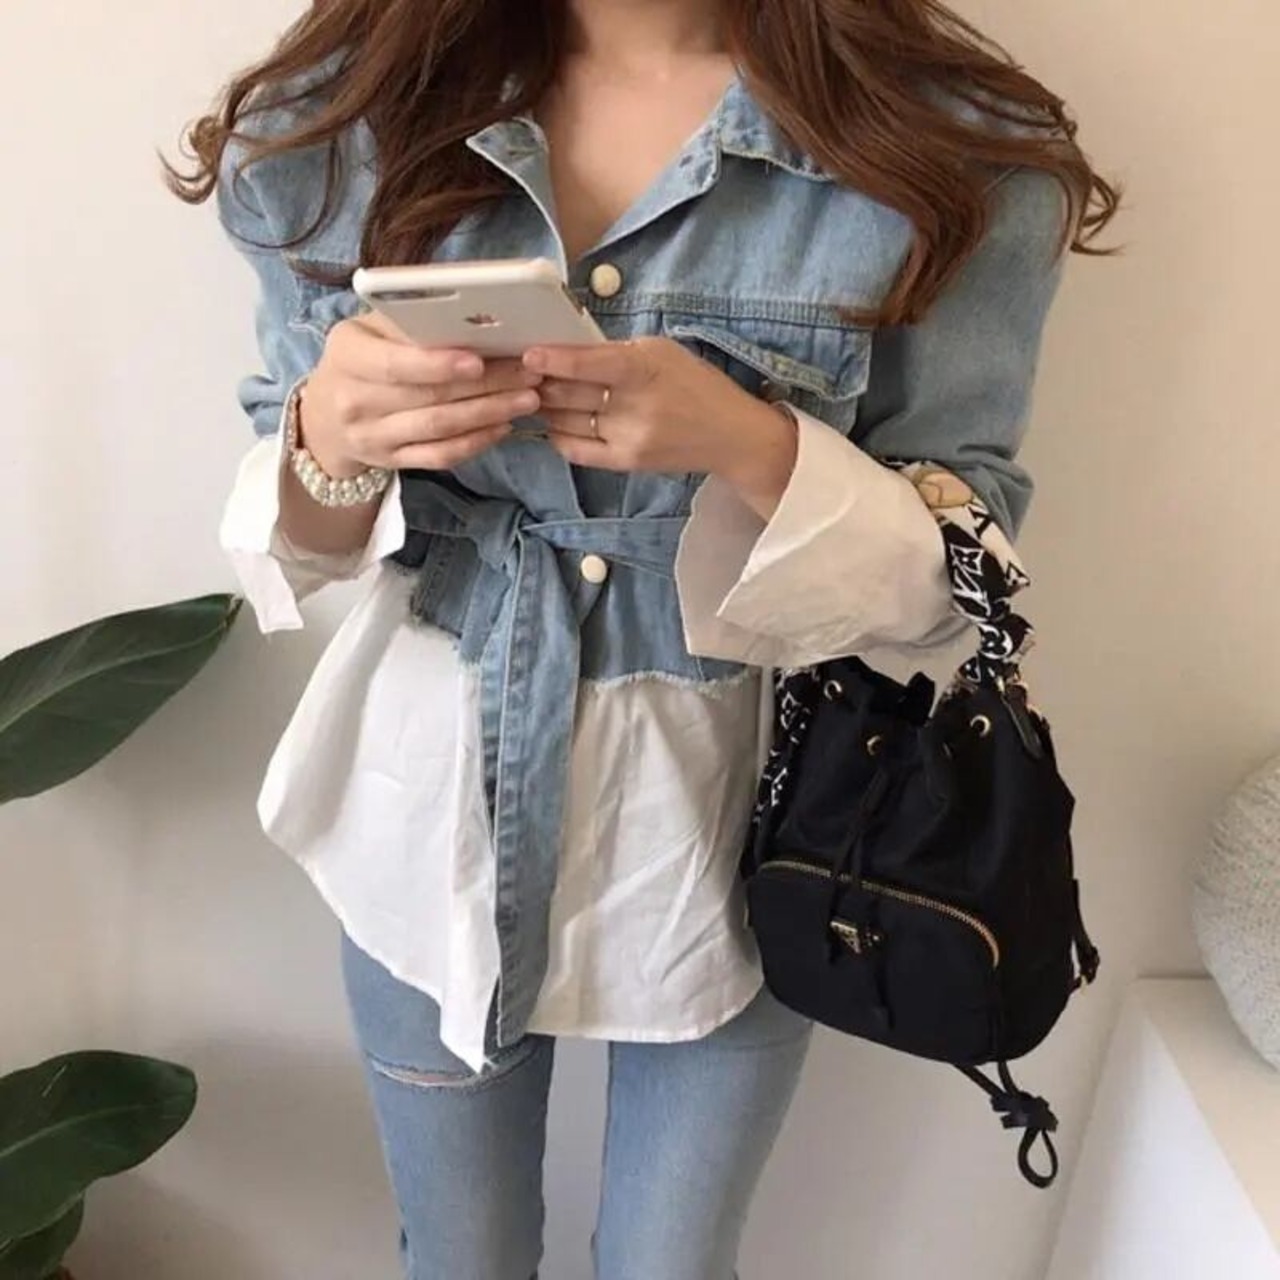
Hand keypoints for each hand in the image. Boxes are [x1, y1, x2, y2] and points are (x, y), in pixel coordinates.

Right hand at [297, 310, 543, 477]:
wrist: (323, 418)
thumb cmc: (359, 360)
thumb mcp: (367, 331)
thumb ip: (408, 324)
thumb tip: (473, 314)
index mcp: (347, 356)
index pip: (394, 364)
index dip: (438, 364)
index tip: (478, 360)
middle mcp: (354, 401)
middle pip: (429, 397)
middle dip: (485, 386)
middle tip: (528, 374)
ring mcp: (373, 438)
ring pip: (439, 429)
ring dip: (489, 414)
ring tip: (527, 399)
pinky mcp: (391, 462)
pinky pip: (439, 456)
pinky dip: (475, 442)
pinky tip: (503, 426)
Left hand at [524, 338, 798, 514]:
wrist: (730, 435)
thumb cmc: (695, 384)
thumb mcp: (662, 352)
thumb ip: (617, 352)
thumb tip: (568, 351)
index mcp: (643, 370)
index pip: (588, 364)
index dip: (553, 360)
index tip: (528, 354)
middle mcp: (633, 407)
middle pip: (569, 393)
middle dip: (541, 382)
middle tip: (523, 373)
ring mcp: (627, 438)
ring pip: (567, 420)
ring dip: (546, 407)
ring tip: (534, 395)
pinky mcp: (625, 462)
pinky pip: (576, 449)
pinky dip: (558, 435)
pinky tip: (554, 423)